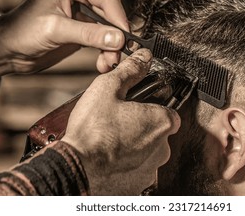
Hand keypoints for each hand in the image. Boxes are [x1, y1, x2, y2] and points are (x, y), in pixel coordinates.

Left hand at [0, 0, 127, 83]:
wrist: (8, 49)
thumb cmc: (21, 30)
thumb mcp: (56, 30)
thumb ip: (88, 34)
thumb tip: (117, 38)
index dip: (119, 19)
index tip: (125, 40)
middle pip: (112, 13)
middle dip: (116, 37)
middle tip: (117, 56)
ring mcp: (84, 10)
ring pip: (110, 28)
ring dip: (112, 47)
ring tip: (107, 63)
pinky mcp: (83, 28)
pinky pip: (103, 38)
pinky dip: (106, 51)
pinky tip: (103, 63)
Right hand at [61, 49, 180, 194]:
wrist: (75, 169)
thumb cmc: (91, 131)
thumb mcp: (108, 88)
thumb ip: (130, 70)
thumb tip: (144, 58)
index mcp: (161, 122)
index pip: (169, 110)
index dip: (152, 106)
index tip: (137, 106)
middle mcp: (162, 149)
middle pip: (157, 132)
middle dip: (140, 126)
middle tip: (117, 122)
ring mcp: (150, 170)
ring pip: (146, 153)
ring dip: (132, 147)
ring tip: (109, 140)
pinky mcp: (137, 186)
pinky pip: (135, 171)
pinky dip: (124, 165)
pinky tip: (107, 158)